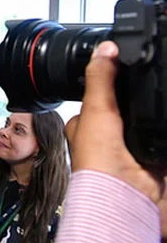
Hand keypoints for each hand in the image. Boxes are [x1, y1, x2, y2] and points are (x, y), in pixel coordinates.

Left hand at [65, 41, 164, 203]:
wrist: (122, 194)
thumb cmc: (97, 160)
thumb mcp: (97, 108)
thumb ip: (101, 78)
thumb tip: (105, 48)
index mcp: (84, 124)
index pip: (98, 95)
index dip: (110, 82)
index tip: (123, 66)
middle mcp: (104, 137)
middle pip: (123, 109)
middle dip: (135, 100)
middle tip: (148, 83)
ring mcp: (127, 148)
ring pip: (143, 122)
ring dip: (152, 115)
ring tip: (160, 98)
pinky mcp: (149, 158)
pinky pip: (160, 137)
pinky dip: (164, 130)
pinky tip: (165, 123)